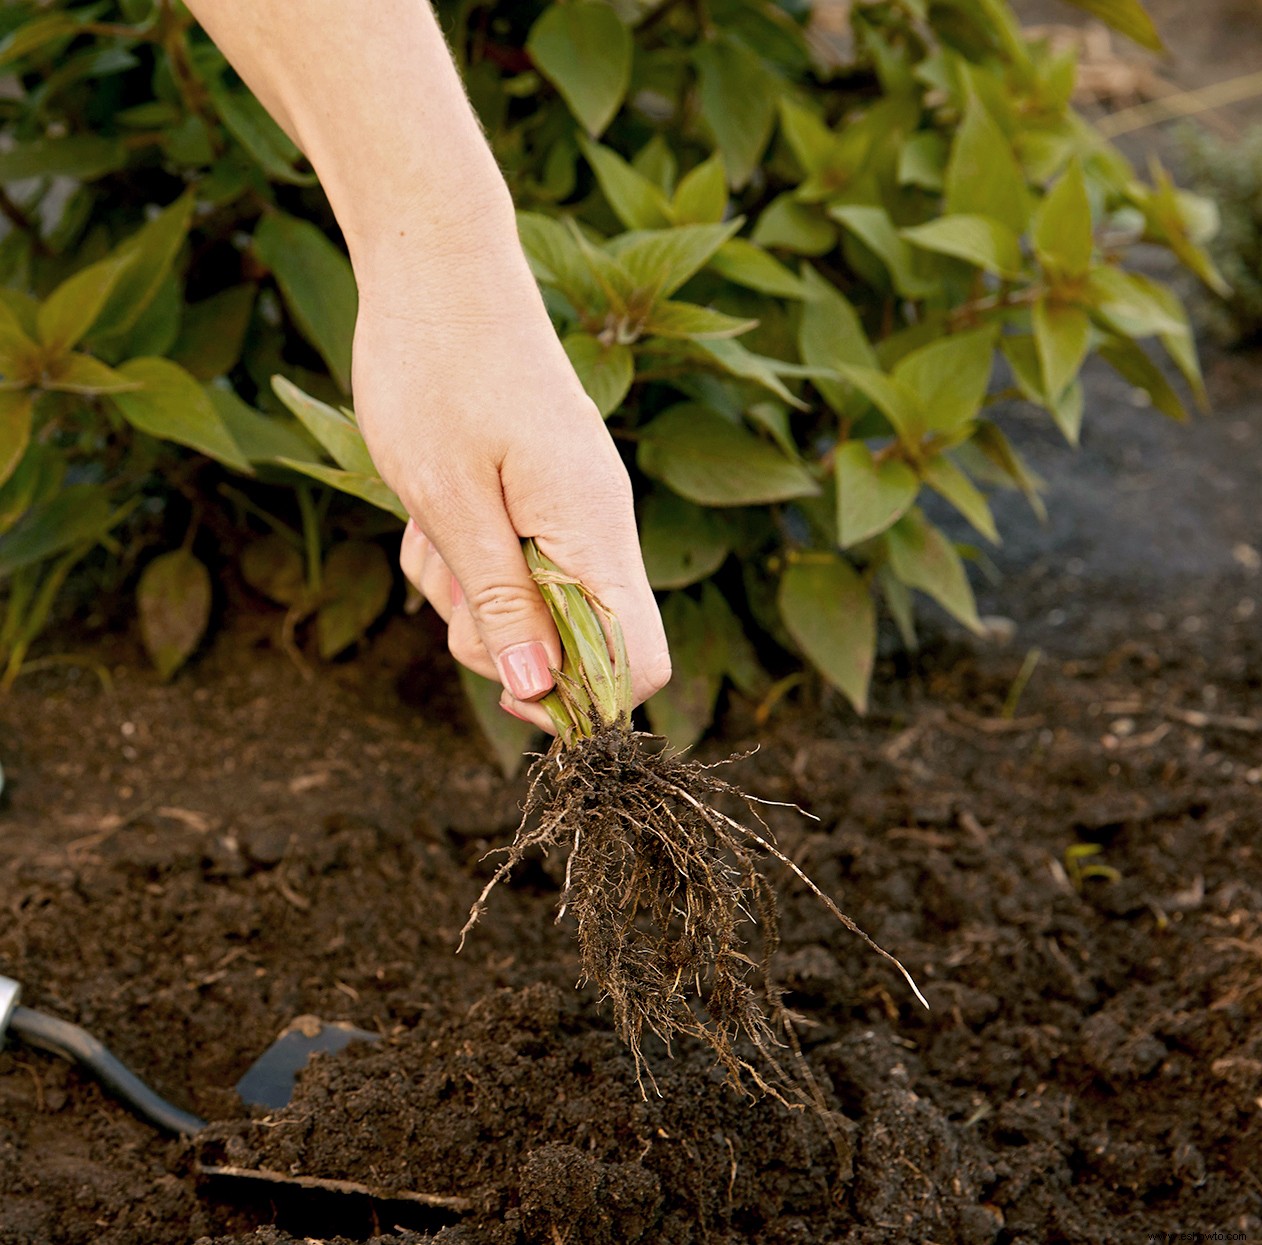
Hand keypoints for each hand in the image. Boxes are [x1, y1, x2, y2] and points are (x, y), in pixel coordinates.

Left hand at [351, 223, 669, 732]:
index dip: (578, 697)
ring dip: (465, 591)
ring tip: (433, 521)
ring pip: (527, 609)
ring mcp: (570, 514)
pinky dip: (458, 556)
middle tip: (448, 571)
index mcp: (595, 530)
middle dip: (497, 637)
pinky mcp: (539, 501)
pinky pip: (504, 567)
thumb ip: (500, 601)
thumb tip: (538, 692)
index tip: (506, 680)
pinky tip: (433, 507)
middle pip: (576, 646)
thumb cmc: (437, 370)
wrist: (437, 267)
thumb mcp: (452, 500)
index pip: (637, 661)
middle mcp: (598, 528)